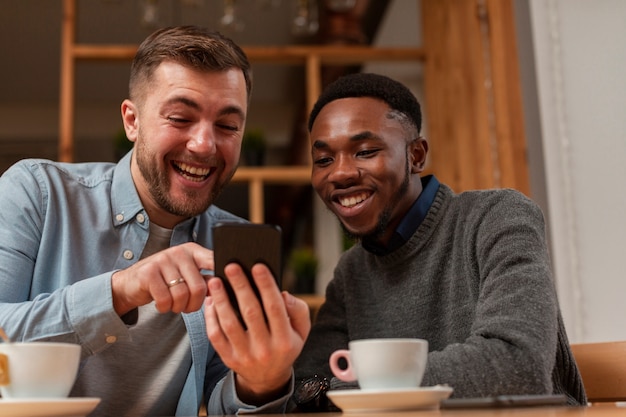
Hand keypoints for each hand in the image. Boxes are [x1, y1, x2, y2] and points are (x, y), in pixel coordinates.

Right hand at [111, 242, 213, 314]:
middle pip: (199, 287)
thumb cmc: (164, 281)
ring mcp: (162, 260)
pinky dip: (164, 307)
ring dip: (178, 307)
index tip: (222, 289)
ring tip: (173, 305)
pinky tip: (161, 304)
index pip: (213, 260)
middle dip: (194, 304)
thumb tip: (224, 287)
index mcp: (192, 251)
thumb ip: (204, 279)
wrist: (131, 283)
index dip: (221, 276)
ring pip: (182, 295)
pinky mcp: (148, 273)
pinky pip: (165, 299)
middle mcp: (179, 252)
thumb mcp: (185, 275)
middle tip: (187, 307)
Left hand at [204, 263, 310, 404]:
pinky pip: (216, 336)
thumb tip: (283, 294)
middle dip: (241, 287)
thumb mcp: (302, 331)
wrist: (268, 379)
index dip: (266, 285)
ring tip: (216, 281)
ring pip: (230, 324)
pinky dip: (211, 317)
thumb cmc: (285, 345)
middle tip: (231, 267)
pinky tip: (211, 301)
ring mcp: (245, 355)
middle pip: (250, 312)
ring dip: (221, 300)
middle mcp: (265, 349)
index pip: (275, 307)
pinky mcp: (229, 359)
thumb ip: (298, 310)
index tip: (258, 266)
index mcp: (285, 340)